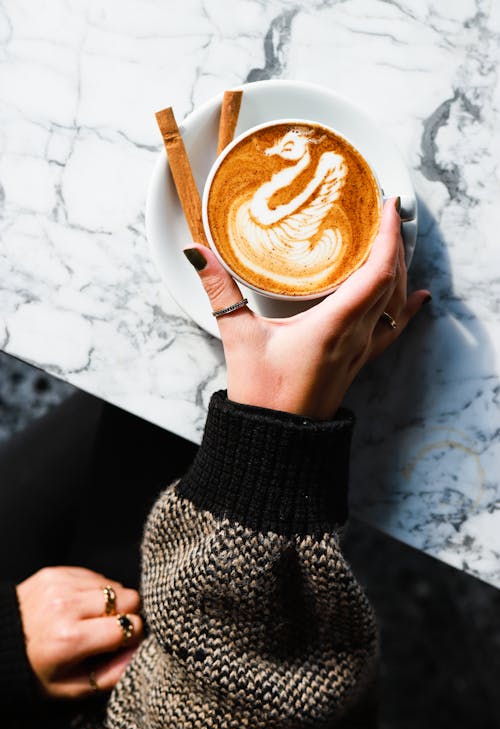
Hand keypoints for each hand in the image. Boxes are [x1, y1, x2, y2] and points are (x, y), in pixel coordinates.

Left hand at [16, 566, 143, 698]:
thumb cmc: (35, 669)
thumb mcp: (69, 688)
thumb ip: (109, 676)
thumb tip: (137, 654)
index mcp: (70, 638)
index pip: (129, 626)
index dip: (132, 636)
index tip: (122, 643)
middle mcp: (67, 606)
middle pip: (129, 597)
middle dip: (126, 614)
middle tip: (111, 628)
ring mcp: (61, 584)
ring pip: (114, 584)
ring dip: (110, 601)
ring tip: (91, 618)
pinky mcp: (56, 572)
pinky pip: (95, 575)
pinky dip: (94, 591)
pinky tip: (80, 606)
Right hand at [184, 199, 429, 418]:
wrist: (277, 439)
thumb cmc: (262, 394)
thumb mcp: (238, 336)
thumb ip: (220, 290)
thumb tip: (198, 253)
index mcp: (334, 325)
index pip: (377, 272)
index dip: (388, 236)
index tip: (389, 206)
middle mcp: (356, 335)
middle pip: (391, 281)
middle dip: (394, 243)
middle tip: (387, 212)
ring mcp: (361, 349)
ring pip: (394, 302)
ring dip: (398, 268)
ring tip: (395, 240)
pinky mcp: (358, 361)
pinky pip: (393, 329)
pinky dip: (408, 308)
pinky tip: (420, 297)